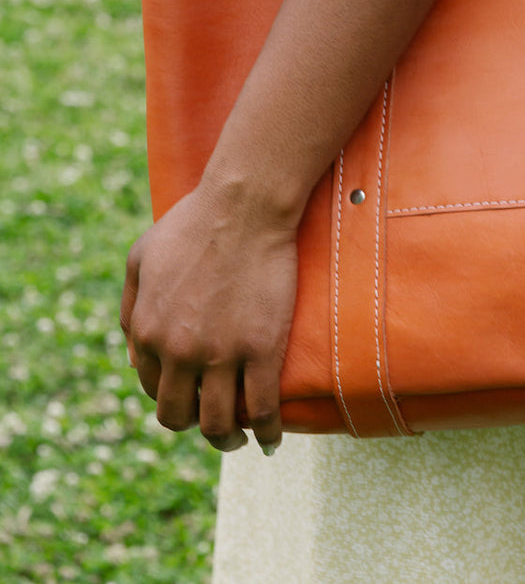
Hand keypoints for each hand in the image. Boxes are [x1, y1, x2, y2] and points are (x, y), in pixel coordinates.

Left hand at [119, 180, 297, 454]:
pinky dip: (267, 432)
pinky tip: (272, 438)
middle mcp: (177, 352)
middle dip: (193, 425)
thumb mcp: (140, 258)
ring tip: (240, 437)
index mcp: (146, 331)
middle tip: (214, 423)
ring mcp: (219, 354)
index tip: (191, 396)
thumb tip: (130, 355)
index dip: (171, 397)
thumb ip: (130, 308)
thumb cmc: (193, 222)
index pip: (150, 389)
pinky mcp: (260, 350)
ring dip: (226, 440)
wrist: (244, 205)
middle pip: (178, 417)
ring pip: (217, 424)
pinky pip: (261, 410)